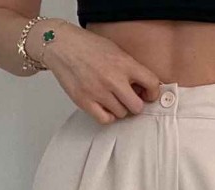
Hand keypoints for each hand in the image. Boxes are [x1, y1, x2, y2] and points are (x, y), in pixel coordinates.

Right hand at [35, 20, 162, 123]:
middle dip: (135, 104)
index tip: (148, 94)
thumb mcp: (115, 50)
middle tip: (130, 99)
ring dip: (120, 109)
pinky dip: (108, 116)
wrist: (62, 45)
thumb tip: (143, 89)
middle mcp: (113, 79)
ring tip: (112, 98)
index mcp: (124, 63)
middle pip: (137, 107)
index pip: (151, 84)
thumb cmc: (88, 47)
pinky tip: (105, 106)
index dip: (152, 92)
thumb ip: (130, 69)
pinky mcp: (85, 102)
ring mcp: (98, 92)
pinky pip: (105, 119)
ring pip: (122, 114)